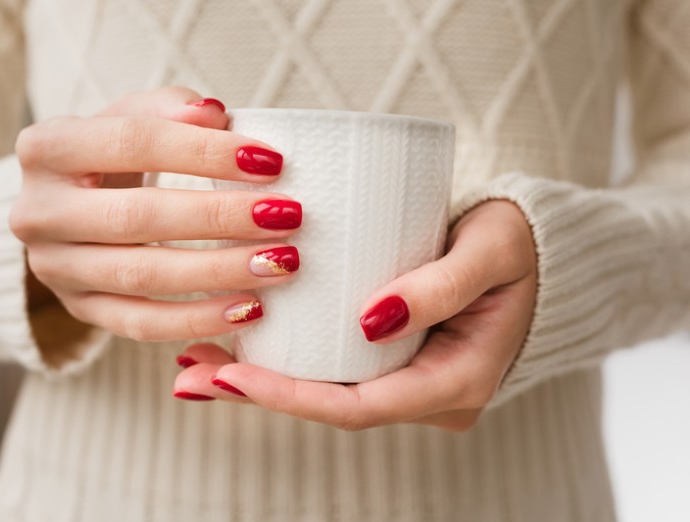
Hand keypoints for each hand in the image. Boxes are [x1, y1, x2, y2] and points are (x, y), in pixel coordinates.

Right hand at [10, 87, 301, 342]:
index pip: (133, 143)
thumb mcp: (130, 118)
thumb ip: (169, 110)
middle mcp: (38, 211)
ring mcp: (54, 267)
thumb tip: (215, 115)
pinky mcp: (79, 309)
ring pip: (142, 276)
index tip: (271, 163)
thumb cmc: (112, 156)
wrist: (67, 207)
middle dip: (221, 217)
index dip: (205, 152)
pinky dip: (198, 319)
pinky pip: (141, 324)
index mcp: (47, 147)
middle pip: (138, 217)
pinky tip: (249, 309)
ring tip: (280, 264)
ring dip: (219, 272)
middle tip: (286, 216)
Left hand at [173, 201, 536, 430]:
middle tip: (189, 373)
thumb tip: (371, 321)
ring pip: (324, 391)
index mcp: (456, 383)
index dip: (289, 398)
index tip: (230, 374)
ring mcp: (409, 379)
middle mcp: (427, 394)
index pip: (358, 408)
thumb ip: (441, 286)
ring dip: (259, 379)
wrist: (538, 250)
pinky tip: (236, 341)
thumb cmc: (519, 244)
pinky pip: (332, 368)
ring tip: (193, 359)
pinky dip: (284, 360)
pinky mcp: (394, 356)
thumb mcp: (492, 252)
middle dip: (256, 393)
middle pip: (328, 406)